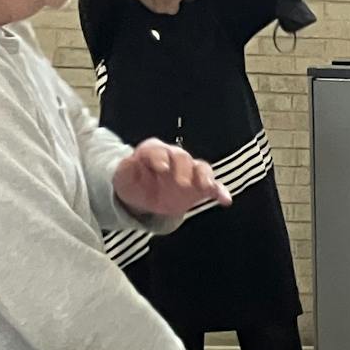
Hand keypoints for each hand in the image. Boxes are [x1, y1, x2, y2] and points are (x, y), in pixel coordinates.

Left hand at [114, 139, 231, 217]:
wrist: (143, 197)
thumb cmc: (133, 183)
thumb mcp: (123, 177)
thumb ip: (126, 169)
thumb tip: (129, 162)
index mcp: (154, 152)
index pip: (158, 149)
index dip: (160, 157)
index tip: (161, 168)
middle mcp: (174, 158)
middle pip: (182, 157)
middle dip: (183, 168)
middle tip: (182, 183)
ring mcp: (189, 172)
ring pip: (201, 168)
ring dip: (205, 176)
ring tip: (206, 187)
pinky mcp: (200, 187)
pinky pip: (214, 187)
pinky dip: (221, 192)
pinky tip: (225, 200)